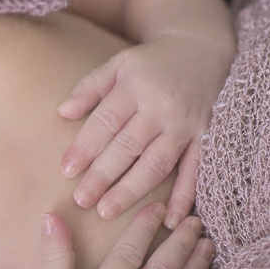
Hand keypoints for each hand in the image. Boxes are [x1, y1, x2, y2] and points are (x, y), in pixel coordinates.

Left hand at [58, 35, 230, 226]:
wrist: (204, 49)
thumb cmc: (154, 62)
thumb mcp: (120, 64)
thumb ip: (90, 87)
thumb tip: (61, 113)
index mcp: (136, 86)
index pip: (106, 121)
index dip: (85, 147)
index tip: (66, 170)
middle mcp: (161, 106)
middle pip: (128, 145)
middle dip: (103, 175)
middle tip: (81, 200)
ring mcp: (186, 124)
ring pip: (157, 162)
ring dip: (132, 190)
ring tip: (107, 212)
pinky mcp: (208, 137)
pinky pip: (196, 170)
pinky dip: (184, 196)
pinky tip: (169, 220)